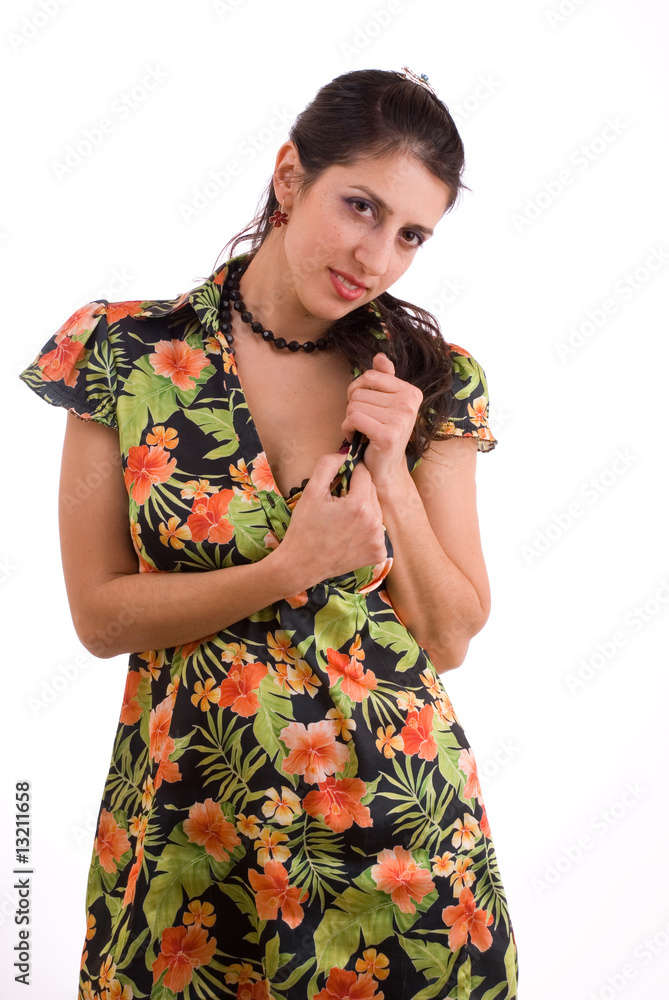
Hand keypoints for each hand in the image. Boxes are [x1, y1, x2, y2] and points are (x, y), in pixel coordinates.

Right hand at [276, 452, 386, 591]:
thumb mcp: (311, 491)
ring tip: (342, 520)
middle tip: (336, 504)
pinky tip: (349, 535)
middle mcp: (375, 522)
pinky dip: (366, 529)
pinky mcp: (379, 553)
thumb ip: (328, 465)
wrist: (301, 564)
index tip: (338, 482)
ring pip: (376, 509)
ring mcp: (379, 540)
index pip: (363, 473)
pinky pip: (377, 529)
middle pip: (371, 490)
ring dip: (363, 509)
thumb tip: (346, 453)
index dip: (349, 473)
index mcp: (359, 505)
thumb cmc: (304, 527)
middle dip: (356, 491)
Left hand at [342, 352, 422, 488]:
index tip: (366, 407)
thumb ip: (383, 379)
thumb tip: (380, 356)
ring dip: (350, 420)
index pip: (370, 376)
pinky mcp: (388, 434)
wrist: (385, 469)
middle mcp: (410, 403)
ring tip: (362, 431)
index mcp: (411, 392)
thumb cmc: (381, 433)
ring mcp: (401, 419)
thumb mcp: (384, 404)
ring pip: (353, 405)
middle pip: (359, 391)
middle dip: (353, 407)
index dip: (358, 390)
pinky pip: (353, 418)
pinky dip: (348, 429)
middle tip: (364, 423)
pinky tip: (358, 438)